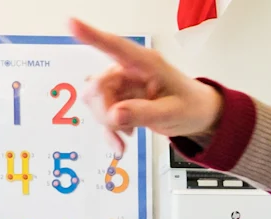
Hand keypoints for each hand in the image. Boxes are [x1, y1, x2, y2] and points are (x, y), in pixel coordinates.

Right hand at [69, 19, 224, 153]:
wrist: (200, 116)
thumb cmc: (191, 105)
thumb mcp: (171, 112)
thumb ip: (143, 113)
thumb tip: (115, 114)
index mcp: (145, 63)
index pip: (114, 46)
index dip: (91, 36)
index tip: (71, 24)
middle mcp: (129, 71)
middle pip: (99, 86)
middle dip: (105, 110)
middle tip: (123, 127)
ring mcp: (123, 86)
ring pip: (97, 102)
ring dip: (108, 123)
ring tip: (129, 134)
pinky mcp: (120, 101)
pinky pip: (103, 115)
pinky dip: (110, 131)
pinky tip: (122, 143)